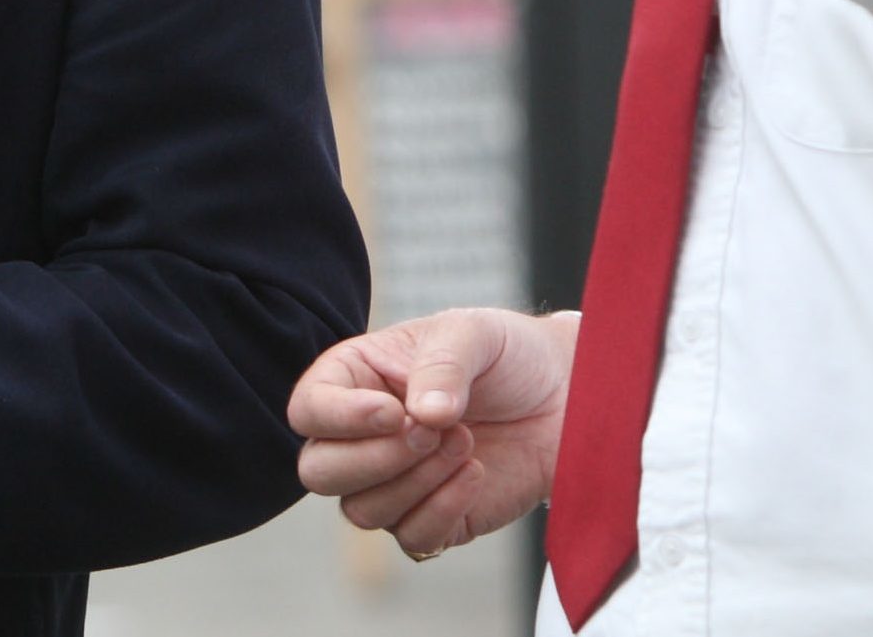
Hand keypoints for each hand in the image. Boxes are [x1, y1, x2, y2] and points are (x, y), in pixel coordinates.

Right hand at [288, 306, 579, 561]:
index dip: (340, 418)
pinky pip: (412, 539)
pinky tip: (475, 473)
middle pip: (318, 471)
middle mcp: (363, 436)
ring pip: (361, 511)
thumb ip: (443, 365)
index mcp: (355, 380)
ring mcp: (394, 482)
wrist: (565, 397)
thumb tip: (423, 416)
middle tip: (432, 431)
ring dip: (415, 481)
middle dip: (375, 458)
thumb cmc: (507, 354)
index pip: (308, 409)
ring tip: (465, 441)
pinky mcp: (434, 519)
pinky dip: (443, 509)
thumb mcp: (473, 332)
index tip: (396, 411)